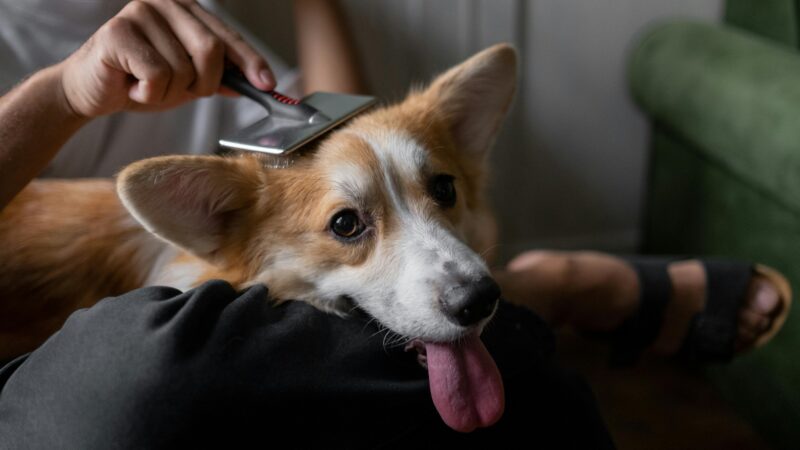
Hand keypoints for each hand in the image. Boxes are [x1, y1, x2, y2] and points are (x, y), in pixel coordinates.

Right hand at [58, 0, 274, 116]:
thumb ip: (220, 77)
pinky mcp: (117, 32)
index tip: (267, 84)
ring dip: (169, 93)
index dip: (250, 62)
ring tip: (147, 85)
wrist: (92, 90)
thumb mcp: (189, 80)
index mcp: (187, 10)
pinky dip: (148, 94)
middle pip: (210, 50)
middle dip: (204, 83)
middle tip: (184, 91)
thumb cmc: (141, 80)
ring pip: (182, 69)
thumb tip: (257, 83)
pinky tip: (132, 86)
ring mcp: (140, 13)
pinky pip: (156, 76)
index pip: (227, 37)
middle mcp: (165, 3)